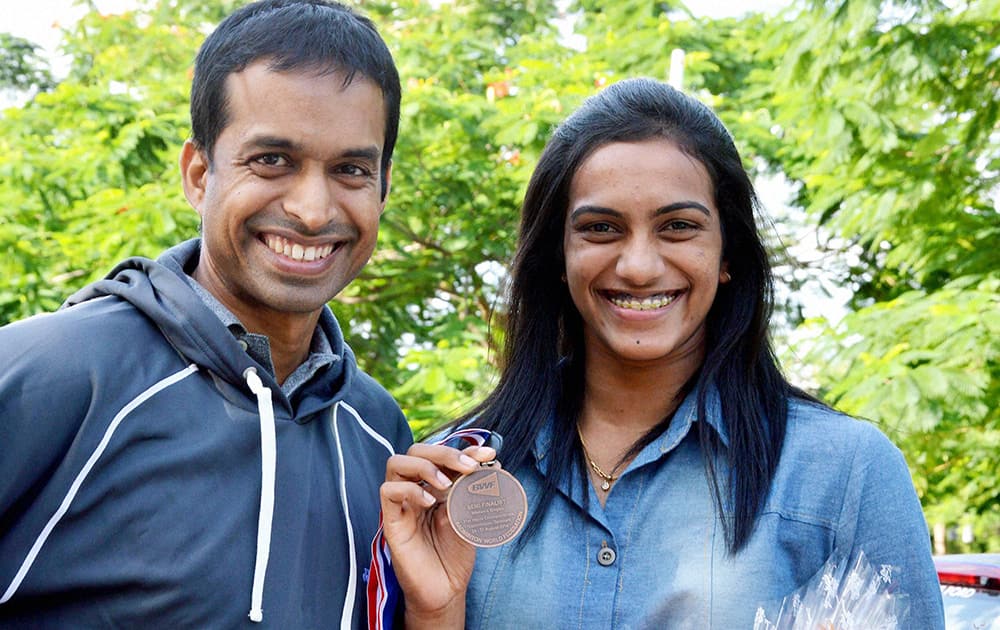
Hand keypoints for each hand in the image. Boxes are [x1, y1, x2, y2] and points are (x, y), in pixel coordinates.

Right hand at [380, 442, 496, 628]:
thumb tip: (491, 465)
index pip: (444, 455)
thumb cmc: (456, 554)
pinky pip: (388, 491)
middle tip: (469, 467)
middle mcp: (416, 489)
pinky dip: (410, 490)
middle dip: (445, 453)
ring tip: (446, 485)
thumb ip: (474, 492)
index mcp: (436, 485)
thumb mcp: (471, 517)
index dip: (466, 449)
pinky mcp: (391, 521)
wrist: (446, 590)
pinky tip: (430, 503)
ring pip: (396, 462)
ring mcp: (402, 504)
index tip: (489, 454)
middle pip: (417, 451)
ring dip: (425, 466)